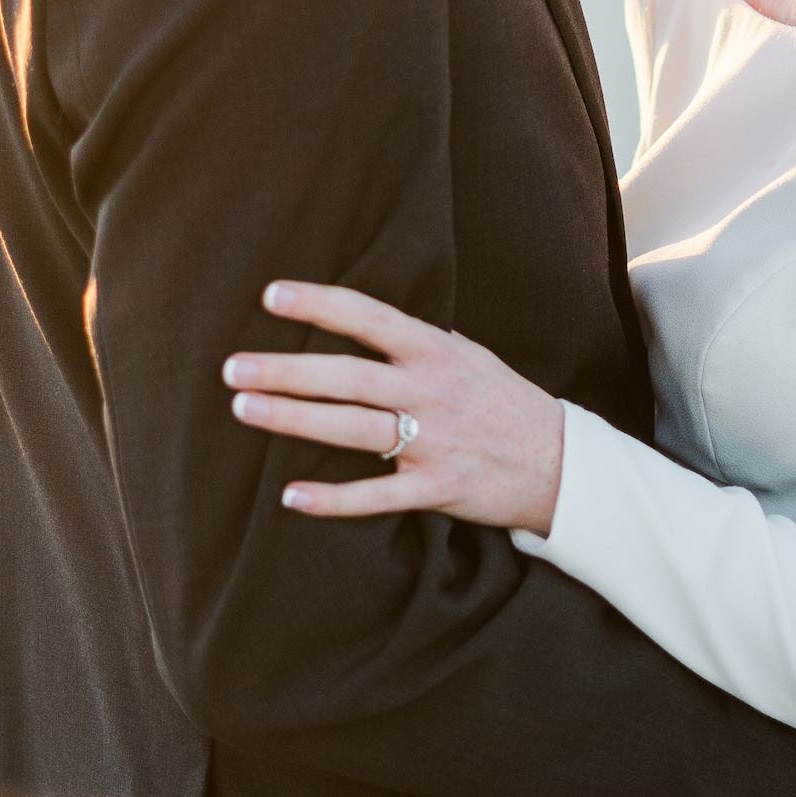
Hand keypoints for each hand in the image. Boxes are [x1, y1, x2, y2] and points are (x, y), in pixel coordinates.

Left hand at [225, 283, 564, 535]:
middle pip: (347, 376)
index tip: (271, 297)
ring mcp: (433, 441)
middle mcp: (431, 392)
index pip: (369, 318)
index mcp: (437, 352)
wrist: (562, 464)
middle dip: (286, 370)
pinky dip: (332, 498)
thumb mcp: (469, 358)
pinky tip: (291, 496)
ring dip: (293, 419)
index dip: (319, 305)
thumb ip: (418, 345)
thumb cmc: (506, 404)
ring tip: (243, 409)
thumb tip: (365, 324)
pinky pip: (375, 496)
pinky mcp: (436, 487)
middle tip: (233, 368)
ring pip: (352, 428)